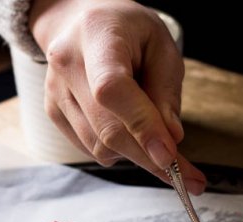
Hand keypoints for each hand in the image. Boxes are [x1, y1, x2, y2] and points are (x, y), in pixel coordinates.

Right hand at [29, 0, 205, 192]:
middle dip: (150, 159)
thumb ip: (167, 90)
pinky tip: (126, 127)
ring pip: (101, 148)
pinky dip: (117, 150)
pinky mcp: (54, 113)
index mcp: (96, 36)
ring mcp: (56, 93)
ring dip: (135, 153)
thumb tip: (171, 137)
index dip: (141, 127)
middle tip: (188, 178)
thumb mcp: (161, 46)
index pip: (113, 90)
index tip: (169, 157)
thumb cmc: (127, 32)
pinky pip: (91, 150)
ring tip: (153, 135)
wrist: (81, 22)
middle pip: (108, 130)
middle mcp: (67, 65)